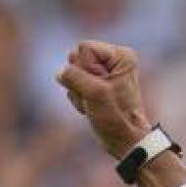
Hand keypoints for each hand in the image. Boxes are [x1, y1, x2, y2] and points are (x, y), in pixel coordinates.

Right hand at [54, 41, 151, 158]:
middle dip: (79, 80)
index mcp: (121, 56)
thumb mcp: (95, 92)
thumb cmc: (116, 116)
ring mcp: (101, 72)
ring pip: (70, 72)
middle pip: (75, 58)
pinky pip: (70, 84)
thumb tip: (61, 72)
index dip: (86, 68)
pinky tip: (91, 107)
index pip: (84, 48)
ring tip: (94, 103)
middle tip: (96, 97)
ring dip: (77, 91)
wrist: (124, 139)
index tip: (101, 86)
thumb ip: (74, 75)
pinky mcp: (92, 84)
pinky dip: (77, 98)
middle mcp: (112, 60)